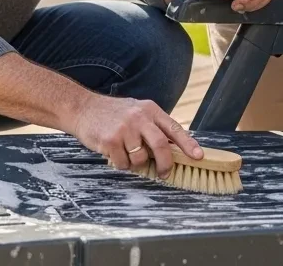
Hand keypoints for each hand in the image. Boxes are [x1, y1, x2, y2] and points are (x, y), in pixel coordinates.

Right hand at [69, 93, 202, 178]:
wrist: (83, 108)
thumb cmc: (114, 114)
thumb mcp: (137, 112)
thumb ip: (154, 127)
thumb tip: (174, 149)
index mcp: (150, 110)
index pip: (174, 128)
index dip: (188, 144)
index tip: (198, 157)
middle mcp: (139, 117)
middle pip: (161, 146)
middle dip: (166, 164)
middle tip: (165, 173)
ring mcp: (125, 128)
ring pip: (141, 158)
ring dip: (136, 164)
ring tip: (127, 154)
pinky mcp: (110, 140)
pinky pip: (123, 163)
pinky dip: (122, 164)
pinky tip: (115, 154)